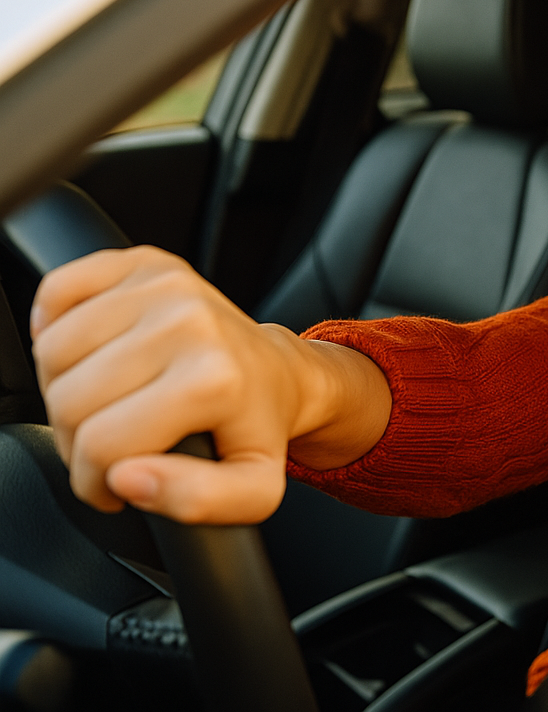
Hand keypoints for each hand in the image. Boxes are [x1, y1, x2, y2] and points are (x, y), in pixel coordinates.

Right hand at [31, 246, 389, 522]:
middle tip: (114, 444)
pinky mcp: (146, 263)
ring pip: (52, 353)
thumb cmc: (254, 429)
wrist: (279, 374)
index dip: (96, 481)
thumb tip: (127, 480)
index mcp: (212, 379)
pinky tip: (93, 356)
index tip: (118, 485)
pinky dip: (55, 328)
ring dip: (64, 388)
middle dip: (78, 439)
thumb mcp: (252, 490)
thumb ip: (196, 502)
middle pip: (68, 400)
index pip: (102, 446)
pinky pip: (56, 292)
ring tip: (107, 403)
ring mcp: (166, 285)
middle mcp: (188, 322)